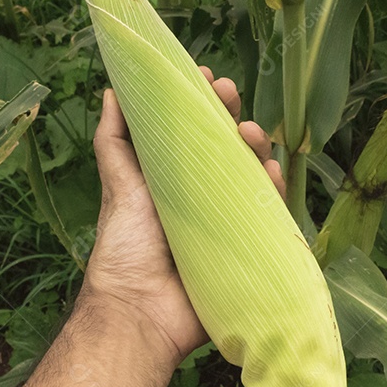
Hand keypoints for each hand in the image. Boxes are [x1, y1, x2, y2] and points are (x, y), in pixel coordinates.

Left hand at [80, 67, 285, 367]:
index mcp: (172, 178)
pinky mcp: (249, 244)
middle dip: (230, 115)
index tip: (204, 77)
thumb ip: (114, 141)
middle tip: (228, 93)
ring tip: (249, 132)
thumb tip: (112, 91)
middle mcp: (203, 195)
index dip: (201, 104)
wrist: (142, 309)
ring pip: (252, 173)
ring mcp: (229, 219)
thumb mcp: (118, 184)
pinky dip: (273, 188)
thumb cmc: (125, 246)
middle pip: (226, 146)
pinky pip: (269, 212)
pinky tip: (272, 169)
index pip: (193, 132)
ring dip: (255, 145)